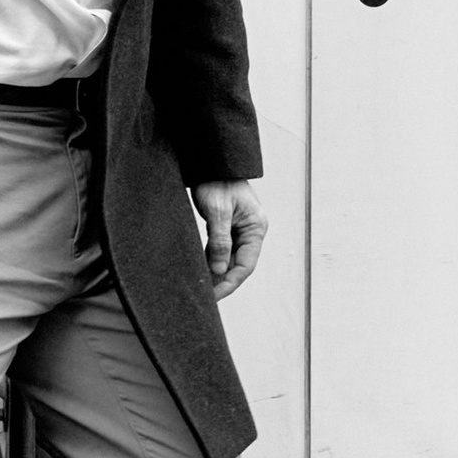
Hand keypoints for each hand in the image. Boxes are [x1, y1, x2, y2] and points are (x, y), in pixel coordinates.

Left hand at [191, 179, 265, 298]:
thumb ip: (220, 242)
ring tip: (203, 287)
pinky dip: (213, 260)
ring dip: (217, 272)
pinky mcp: (228, 226)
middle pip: (239, 264)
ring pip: (230, 259)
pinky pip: (223, 249)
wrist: (211, 162)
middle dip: (223, 281)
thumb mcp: (217, 211)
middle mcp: (251, 230)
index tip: (215, 295)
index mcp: (256, 227)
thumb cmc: (216, 181)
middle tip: (206, 296)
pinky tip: (202, 269)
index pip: (246, 264)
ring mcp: (240, 229)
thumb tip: (220, 270)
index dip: (230, 282)